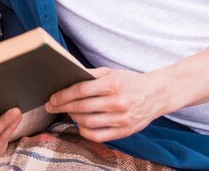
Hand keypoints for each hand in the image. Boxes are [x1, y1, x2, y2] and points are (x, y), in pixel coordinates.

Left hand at [44, 67, 165, 142]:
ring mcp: (121, 119)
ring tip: (67, 112)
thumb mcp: (111, 72)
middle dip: (62, 106)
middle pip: (81, 107)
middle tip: (52, 106)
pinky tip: (80, 124)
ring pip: (87, 122)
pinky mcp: (125, 131)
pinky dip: (85, 131)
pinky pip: (98, 136)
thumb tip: (68, 77)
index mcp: (113, 84)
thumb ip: (90, 74)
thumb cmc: (129, 81)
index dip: (63, 95)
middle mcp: (117, 102)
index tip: (53, 97)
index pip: (81, 91)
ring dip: (72, 117)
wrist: (157, 94)